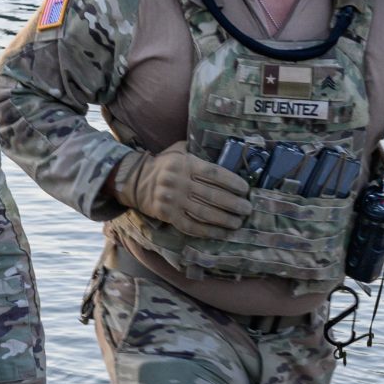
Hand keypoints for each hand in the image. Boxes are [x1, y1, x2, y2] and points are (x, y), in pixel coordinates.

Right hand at [114, 143, 252, 237]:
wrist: (136, 181)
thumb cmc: (165, 165)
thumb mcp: (178, 151)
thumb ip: (198, 150)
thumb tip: (224, 154)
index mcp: (184, 164)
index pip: (214, 174)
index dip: (232, 182)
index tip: (246, 190)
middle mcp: (179, 182)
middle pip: (212, 195)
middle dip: (233, 204)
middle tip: (247, 209)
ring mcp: (172, 201)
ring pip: (204, 213)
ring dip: (224, 220)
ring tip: (238, 223)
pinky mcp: (168, 215)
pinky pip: (191, 226)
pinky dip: (208, 231)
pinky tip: (222, 233)